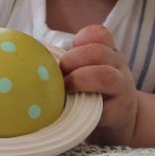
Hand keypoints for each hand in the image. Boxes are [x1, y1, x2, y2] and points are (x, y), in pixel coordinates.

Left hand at [59, 25, 138, 145]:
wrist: (123, 121)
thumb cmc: (94, 92)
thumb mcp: (89, 70)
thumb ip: (71, 62)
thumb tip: (32, 60)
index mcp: (108, 52)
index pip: (99, 34)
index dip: (80, 40)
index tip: (66, 54)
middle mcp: (118, 66)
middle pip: (98, 52)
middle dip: (72, 61)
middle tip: (60, 74)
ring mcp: (121, 88)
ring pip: (105, 75)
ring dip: (79, 81)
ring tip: (67, 89)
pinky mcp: (119, 112)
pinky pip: (104, 108)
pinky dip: (85, 107)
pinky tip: (73, 109)